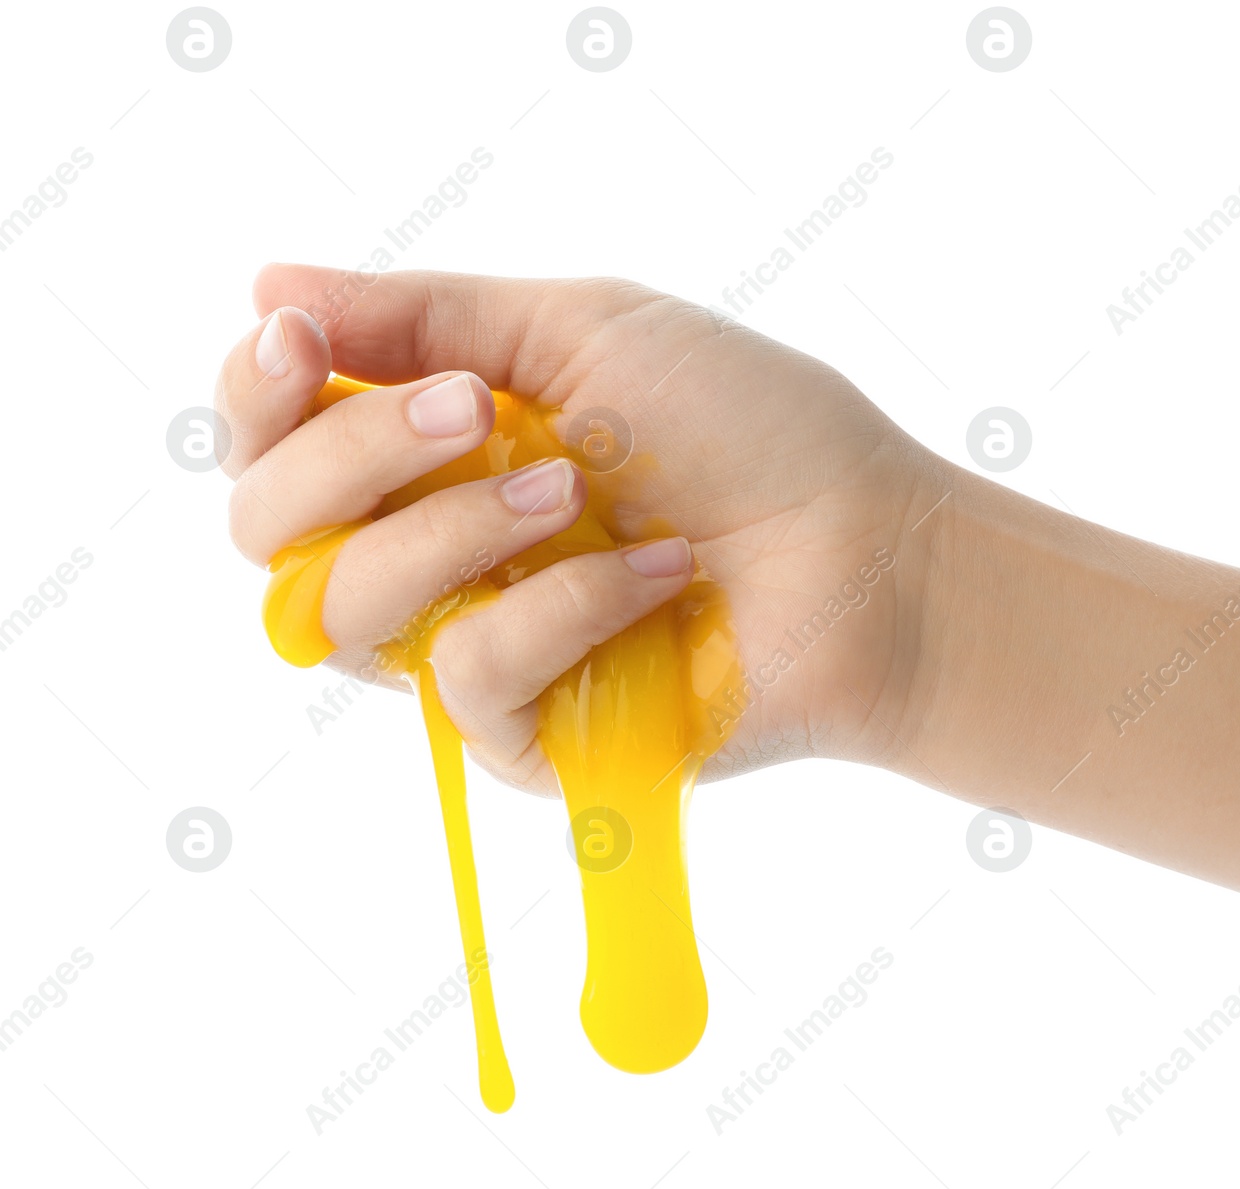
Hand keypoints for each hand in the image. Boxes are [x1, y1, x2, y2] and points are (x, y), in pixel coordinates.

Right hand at [216, 265, 938, 793]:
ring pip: (342, 613)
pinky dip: (560, 607)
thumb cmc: (751, 430)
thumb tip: (268, 282)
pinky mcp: (532, 738)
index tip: (298, 339)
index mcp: (433, 457)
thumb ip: (431, 315)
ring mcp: (475, 649)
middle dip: (350, 457)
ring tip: (570, 490)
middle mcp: (433, 555)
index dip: (254, 395)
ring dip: (451, 530)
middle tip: (470, 411)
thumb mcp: (590, 330)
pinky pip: (468, 677)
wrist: (869, 547)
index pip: (273, 443)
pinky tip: (654, 573)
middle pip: (270, 532)